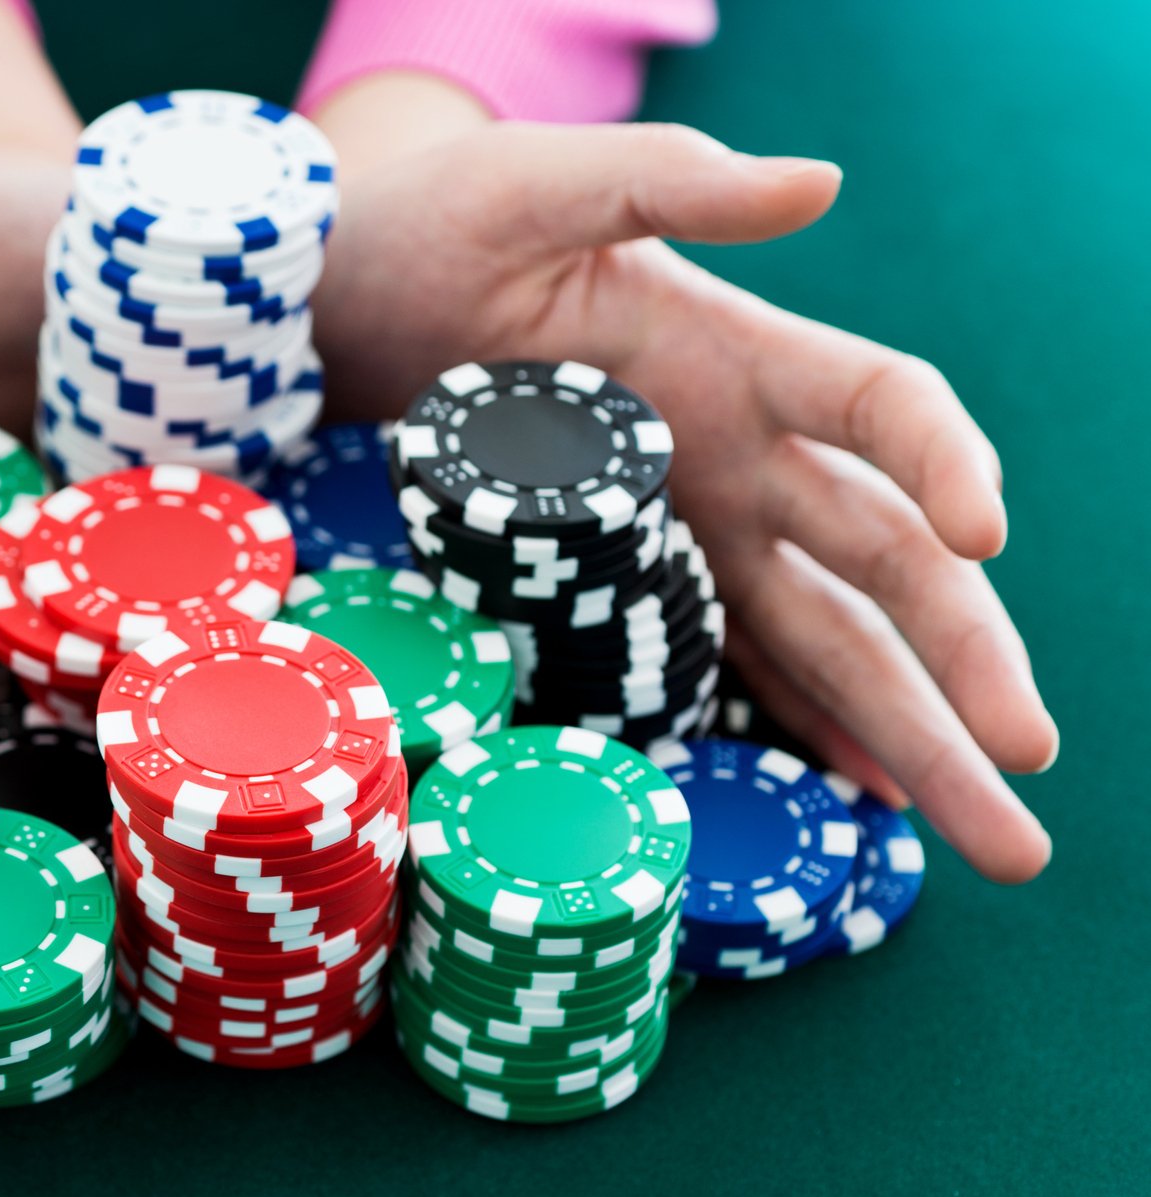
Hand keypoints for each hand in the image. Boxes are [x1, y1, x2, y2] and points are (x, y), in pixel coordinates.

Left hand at [311, 119, 1054, 882]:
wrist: (345, 293)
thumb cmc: (438, 224)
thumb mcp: (534, 187)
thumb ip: (663, 183)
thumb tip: (815, 181)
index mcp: (735, 356)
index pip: (881, 407)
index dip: (943, 464)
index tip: (981, 536)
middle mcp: (735, 456)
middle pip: (885, 562)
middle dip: (966, 661)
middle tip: (1031, 763)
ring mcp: (688, 532)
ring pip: (830, 640)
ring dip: (911, 734)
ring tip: (991, 837)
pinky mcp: (625, 588)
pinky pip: (734, 668)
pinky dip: (802, 732)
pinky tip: (864, 798)